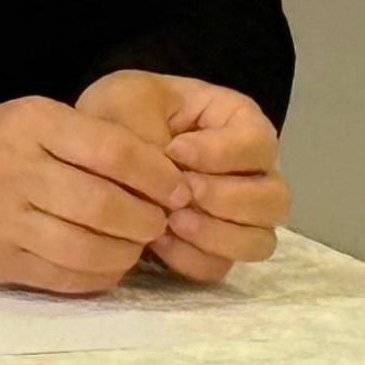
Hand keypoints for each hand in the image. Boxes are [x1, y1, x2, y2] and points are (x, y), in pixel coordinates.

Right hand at [0, 94, 190, 293]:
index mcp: (31, 124)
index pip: (114, 150)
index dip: (157, 176)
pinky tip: (104, 263)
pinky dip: (99, 276)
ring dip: (126, 254)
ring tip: (132, 245)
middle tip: (157, 222)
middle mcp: (15, 169)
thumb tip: (166, 182)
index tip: (178, 190)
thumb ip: (94, 142)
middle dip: (147, 221)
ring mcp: (2, 218)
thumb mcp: (38, 121)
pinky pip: (67, 278)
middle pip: (105, 206)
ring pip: (89, 249)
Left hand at [78, 70, 290, 281]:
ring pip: (259, 241)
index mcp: (238, 123)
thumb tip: (176, 172)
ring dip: (217, 235)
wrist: (90, 154)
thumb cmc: (120, 113)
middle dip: (228, 200)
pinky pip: (220, 266)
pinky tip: (157, 241)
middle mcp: (250, 173)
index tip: (176, 151)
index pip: (260, 143)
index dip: (224, 152)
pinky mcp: (210, 248)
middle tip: (181, 193)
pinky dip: (191, 257)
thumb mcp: (129, 98)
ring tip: (172, 221)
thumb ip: (155, 124)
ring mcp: (235, 216)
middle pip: (274, 199)